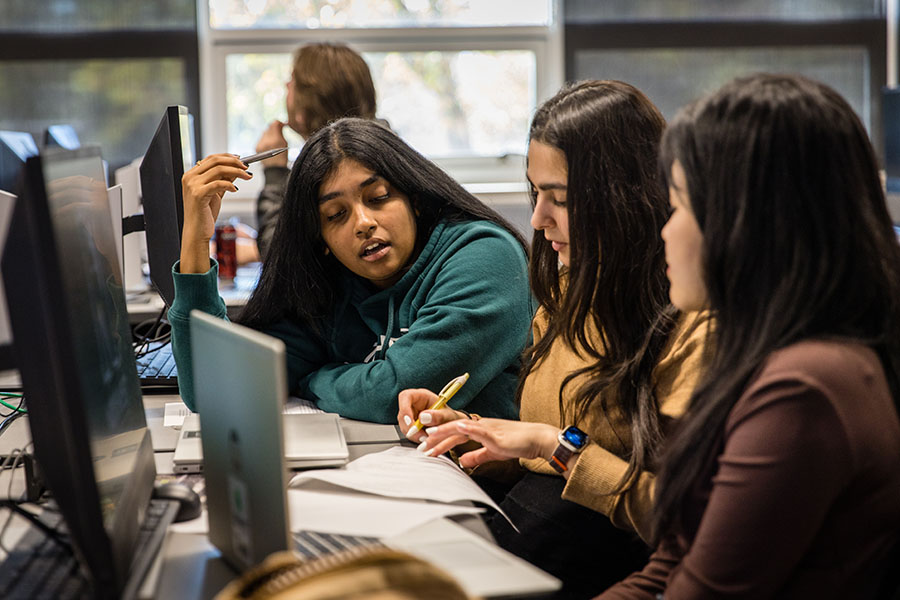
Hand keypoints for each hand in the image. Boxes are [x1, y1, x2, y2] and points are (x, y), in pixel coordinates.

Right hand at [180, 154, 251, 272]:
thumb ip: (224, 180)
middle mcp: (189, 177)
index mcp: (192, 175)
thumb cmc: (205, 213)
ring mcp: (192, 185)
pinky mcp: (198, 194)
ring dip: (236, 172)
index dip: (227, 157)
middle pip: (215, 161)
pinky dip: (230, 184)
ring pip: (218, 170)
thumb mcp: (216, 193)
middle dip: (234, 162)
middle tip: (246, 167)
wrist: (197, 231)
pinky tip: (235, 189)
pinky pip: (218, 183)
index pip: (211, 158)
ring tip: (247, 176)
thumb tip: (237, 168)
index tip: (241, 160)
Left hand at [255, 121, 288, 166]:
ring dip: (269, 133)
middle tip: (279, 131)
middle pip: (269, 128)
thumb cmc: (282, 159)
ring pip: (264, 133)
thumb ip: (280, 132)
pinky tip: (269, 144)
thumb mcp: (285, 144)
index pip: (274, 124)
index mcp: (276, 141)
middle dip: (274, 128)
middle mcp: (267, 142)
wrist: (274, 170)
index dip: (278, 123)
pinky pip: (261, 138)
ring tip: (274, 139)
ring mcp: (260, 144)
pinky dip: (265, 139)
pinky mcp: (257, 147)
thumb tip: (278, 123)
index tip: (282, 124)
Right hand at [397, 388, 466, 443]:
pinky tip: (425, 438)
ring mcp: (410, 415)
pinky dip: (415, 437)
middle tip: (422, 436)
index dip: (404, 408)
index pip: (406, 396)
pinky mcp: (410, 425)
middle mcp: (413, 404)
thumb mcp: (447, 416)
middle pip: (402, 414)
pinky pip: (408, 432)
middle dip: (410, 427)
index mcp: (421, 396)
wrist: (451, 426)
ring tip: (427, 437)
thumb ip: (437, 416)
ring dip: (414, 434)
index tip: (410, 421)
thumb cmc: (450, 417)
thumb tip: (423, 417)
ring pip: (404, 425)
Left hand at [421, 419, 559, 469]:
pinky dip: (467, 428)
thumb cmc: (517, 443)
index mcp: (478, 429)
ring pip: (461, 427)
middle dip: (435, 435)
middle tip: (420, 444)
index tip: (425, 448)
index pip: (454, 433)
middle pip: (453, 428)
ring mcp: (487, 428)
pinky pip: (479, 430)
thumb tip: (462, 460)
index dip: (439, 439)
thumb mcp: (492, 452)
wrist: (536, 440)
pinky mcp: (496, 434)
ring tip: (430, 435)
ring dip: (444, 431)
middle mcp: (480, 425)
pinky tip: (457, 427)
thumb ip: (477, 455)